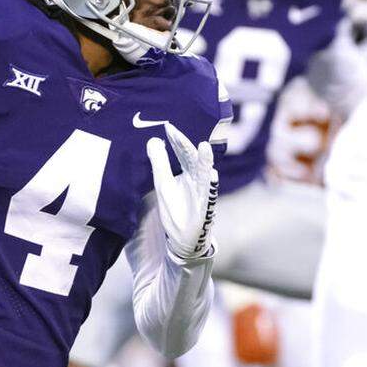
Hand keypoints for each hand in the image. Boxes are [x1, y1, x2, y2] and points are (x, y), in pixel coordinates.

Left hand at [146, 123, 218, 259]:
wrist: (184, 240)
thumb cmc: (176, 210)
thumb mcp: (163, 185)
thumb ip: (160, 163)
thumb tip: (154, 140)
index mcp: (188, 174)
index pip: (183, 153)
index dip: (177, 141)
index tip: (168, 127)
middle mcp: (198, 181)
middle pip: (194, 160)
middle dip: (187, 146)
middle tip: (177, 133)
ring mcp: (204, 195)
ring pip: (206, 175)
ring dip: (205, 162)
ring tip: (204, 147)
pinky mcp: (206, 211)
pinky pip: (209, 197)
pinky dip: (210, 187)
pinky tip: (212, 175)